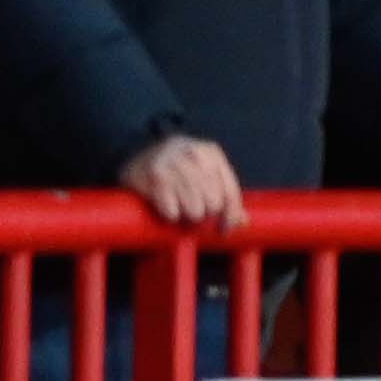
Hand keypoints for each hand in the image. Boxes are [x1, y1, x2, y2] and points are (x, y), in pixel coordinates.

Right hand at [120, 134, 243, 231]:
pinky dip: (170, 215)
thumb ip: (224, 193)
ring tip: (179, 209)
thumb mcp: (202, 171)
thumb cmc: (177, 166)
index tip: (223, 230)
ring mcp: (174, 165)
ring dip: (187, 217)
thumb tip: (243, 221)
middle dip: (205, 214)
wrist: (136, 151)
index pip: (230, 191)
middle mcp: (195, 156)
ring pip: (195, 210)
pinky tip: (166, 206)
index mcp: (212, 153)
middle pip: (213, 204)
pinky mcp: (154, 178)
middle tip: (193, 212)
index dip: (230, 215)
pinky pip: (172, 212)